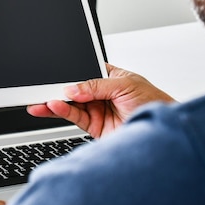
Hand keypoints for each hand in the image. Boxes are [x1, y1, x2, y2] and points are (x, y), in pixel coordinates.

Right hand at [27, 63, 174, 137]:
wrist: (165, 133)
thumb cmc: (155, 103)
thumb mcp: (127, 85)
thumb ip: (97, 85)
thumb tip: (73, 88)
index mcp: (109, 76)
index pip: (83, 71)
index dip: (69, 73)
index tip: (54, 75)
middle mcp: (101, 93)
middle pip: (73, 88)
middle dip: (56, 88)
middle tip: (39, 89)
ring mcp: (97, 109)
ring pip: (69, 104)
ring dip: (54, 102)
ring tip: (41, 101)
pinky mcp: (94, 126)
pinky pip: (74, 117)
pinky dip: (62, 112)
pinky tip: (54, 107)